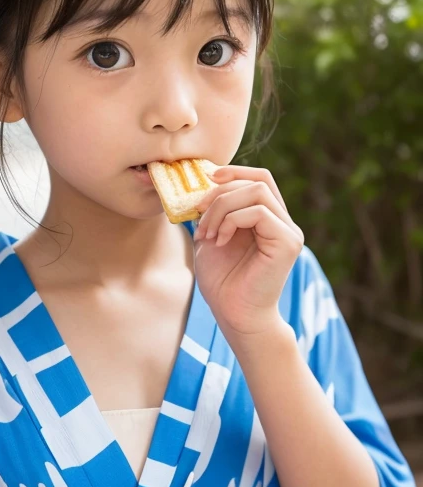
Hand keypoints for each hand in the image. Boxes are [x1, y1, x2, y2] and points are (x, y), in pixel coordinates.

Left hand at [193, 165, 303, 338]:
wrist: (235, 316)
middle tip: (198, 212)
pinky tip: (220, 240)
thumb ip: (211, 212)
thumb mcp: (210, 238)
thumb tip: (202, 185)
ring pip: (257, 192)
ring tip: (208, 231)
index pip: (260, 178)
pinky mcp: (288, 242)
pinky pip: (259, 212)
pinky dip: (232, 220)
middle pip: (258, 180)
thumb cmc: (223, 283)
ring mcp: (289, 232)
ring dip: (223, 206)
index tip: (208, 177)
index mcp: (268, 219)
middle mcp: (283, 222)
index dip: (235, 171)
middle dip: (221, 192)